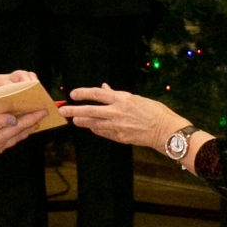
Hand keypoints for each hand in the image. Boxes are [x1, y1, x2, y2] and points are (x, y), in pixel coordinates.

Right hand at [0, 109, 46, 168]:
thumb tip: (14, 118)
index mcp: (1, 134)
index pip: (21, 124)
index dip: (33, 117)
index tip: (44, 111)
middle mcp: (2, 142)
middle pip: (21, 132)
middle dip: (32, 124)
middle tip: (42, 117)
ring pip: (15, 138)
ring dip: (25, 131)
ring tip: (32, 126)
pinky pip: (8, 142)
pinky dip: (15, 137)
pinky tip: (13, 137)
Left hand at [61, 85, 187, 151]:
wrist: (164, 130)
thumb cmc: (154, 111)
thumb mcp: (136, 98)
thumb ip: (118, 95)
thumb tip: (104, 89)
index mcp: (122, 99)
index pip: (97, 94)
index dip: (83, 93)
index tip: (73, 94)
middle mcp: (116, 112)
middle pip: (90, 111)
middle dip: (74, 111)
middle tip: (63, 111)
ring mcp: (117, 126)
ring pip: (93, 124)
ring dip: (82, 121)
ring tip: (74, 120)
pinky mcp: (119, 137)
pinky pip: (103, 132)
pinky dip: (96, 129)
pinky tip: (91, 127)